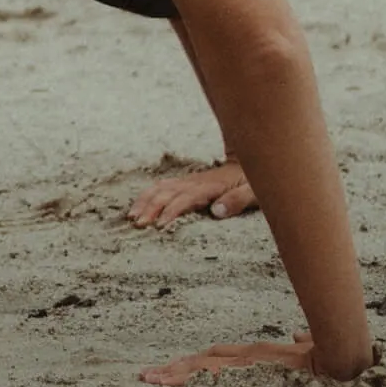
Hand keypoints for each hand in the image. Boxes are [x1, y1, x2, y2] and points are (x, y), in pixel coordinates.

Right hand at [127, 157, 255, 227]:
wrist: (250, 160)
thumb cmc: (254, 182)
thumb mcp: (254, 193)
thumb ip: (237, 201)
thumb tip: (216, 211)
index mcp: (209, 187)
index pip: (184, 199)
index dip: (170, 212)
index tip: (159, 226)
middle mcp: (194, 183)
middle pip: (166, 193)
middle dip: (150, 208)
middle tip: (137, 224)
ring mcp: (188, 181)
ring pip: (160, 188)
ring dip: (144, 201)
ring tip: (131, 216)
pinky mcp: (186, 183)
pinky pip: (162, 186)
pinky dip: (148, 195)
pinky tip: (140, 205)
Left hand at [140, 332, 313, 386]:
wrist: (340, 360)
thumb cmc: (329, 358)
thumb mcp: (310, 353)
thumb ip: (301, 345)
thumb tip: (298, 335)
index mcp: (257, 355)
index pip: (217, 358)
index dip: (193, 363)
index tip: (172, 369)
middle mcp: (247, 357)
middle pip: (202, 361)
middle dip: (174, 369)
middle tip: (147, 375)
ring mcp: (247, 365)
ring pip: (201, 368)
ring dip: (174, 374)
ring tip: (149, 379)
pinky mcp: (249, 373)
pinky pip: (212, 377)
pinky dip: (190, 380)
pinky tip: (171, 384)